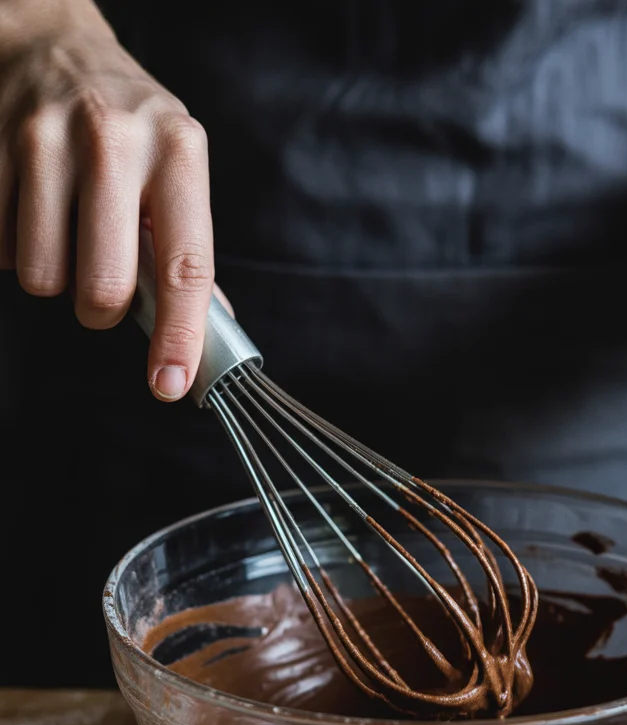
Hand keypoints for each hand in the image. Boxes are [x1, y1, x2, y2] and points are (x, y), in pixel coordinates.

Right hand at [0, 0, 213, 399]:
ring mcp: (46, 140)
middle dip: (101, 311)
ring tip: (66, 236)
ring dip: (55, 279)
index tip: (171, 384)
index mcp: (178, 153)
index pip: (186, 267)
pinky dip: (15, 249)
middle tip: (103, 287)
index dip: (178, 337)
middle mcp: (115, 142)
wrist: (50, 45)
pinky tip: (31, 210)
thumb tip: (212, 335)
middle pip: (103, 288)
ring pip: (44, 278)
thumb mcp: (177, 170)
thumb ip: (187, 251)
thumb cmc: (128, 127)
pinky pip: (1, 250)